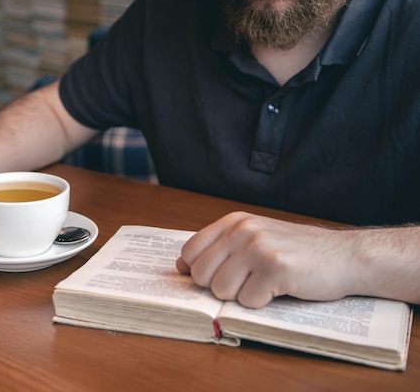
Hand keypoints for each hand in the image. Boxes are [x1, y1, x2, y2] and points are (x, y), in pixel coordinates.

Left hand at [176, 212, 360, 307]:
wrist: (345, 256)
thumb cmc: (296, 251)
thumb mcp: (254, 238)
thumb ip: (219, 249)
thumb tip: (180, 266)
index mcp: (234, 221)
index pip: (189, 252)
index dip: (198, 271)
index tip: (218, 275)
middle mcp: (243, 231)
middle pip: (201, 275)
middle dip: (219, 287)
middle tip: (246, 282)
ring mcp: (259, 248)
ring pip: (221, 291)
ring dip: (241, 296)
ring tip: (264, 284)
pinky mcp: (276, 269)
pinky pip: (248, 301)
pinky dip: (262, 303)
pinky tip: (279, 289)